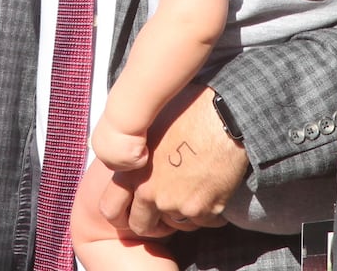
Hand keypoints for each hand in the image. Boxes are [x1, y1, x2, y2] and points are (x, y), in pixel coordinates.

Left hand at [99, 85, 243, 235]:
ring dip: (182, 214)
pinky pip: (203, 221)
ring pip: (176, 224)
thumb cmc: (187, 110)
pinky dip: (209, 210)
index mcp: (132, 172)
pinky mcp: (205, 210)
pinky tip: (215, 187)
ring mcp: (178, 205)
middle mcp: (150, 193)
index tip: (133, 210)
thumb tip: (130, 155)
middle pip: (141, 226)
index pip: (110, 209)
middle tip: (165, 210)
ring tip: (194, 188)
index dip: (121, 213)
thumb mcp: (150, 127)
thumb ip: (136, 151)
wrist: (225, 115)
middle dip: (152, 222)